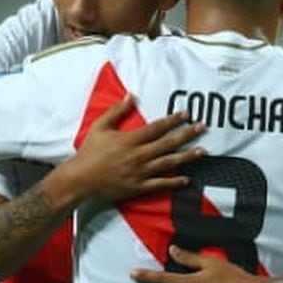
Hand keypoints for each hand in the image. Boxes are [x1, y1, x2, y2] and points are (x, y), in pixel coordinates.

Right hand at [61, 96, 205, 203]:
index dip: (172, 120)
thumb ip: (117, 111)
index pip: (156, 128)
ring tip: (202, 151)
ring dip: (186, 157)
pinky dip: (173, 182)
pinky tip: (186, 179)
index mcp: (129, 140)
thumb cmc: (89, 152)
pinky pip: (159, 184)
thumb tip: (131, 95)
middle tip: (202, 127)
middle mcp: (138, 156)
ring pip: (168, 163)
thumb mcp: (100, 127)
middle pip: (167, 143)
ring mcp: (139, 172)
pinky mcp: (138, 187)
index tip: (186, 114)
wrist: (80, 179)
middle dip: (186, 134)